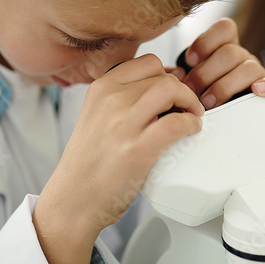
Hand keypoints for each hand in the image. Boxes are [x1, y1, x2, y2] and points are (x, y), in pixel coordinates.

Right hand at [33, 55, 204, 263]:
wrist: (73, 200)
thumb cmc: (88, 164)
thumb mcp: (96, 117)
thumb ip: (122, 99)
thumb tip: (163, 86)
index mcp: (100, 89)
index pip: (147, 63)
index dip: (168, 75)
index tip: (173, 92)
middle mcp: (111, 100)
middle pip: (163, 76)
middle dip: (182, 91)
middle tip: (187, 108)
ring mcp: (123, 123)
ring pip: (171, 90)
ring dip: (190, 102)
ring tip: (191, 118)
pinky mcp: (138, 148)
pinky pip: (177, 122)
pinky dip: (191, 124)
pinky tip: (190, 132)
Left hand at [178, 18, 264, 114]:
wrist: (235, 142)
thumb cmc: (207, 115)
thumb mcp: (191, 92)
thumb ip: (184, 79)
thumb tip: (173, 76)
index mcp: (227, 53)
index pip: (225, 29)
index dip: (206, 41)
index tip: (189, 61)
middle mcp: (247, 62)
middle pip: (230, 52)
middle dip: (206, 73)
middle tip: (191, 93)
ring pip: (250, 67)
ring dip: (225, 85)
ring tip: (210, 104)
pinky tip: (258, 91)